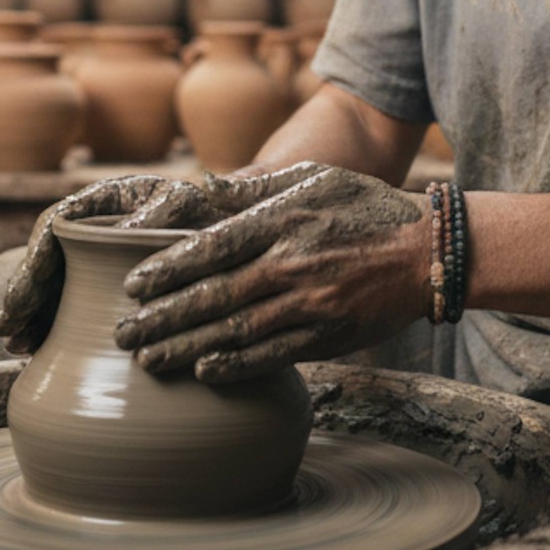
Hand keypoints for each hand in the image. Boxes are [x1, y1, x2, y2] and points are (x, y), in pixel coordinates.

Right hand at [0, 167, 314, 356]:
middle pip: (47, 261)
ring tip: (18, 346)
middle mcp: (95, 227)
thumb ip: (163, 214)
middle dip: (25, 295)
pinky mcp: (107, 288)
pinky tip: (38, 352)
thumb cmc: (213, 214)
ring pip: (54, 286)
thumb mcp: (190, 208)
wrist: (237, 233)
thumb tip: (131, 232)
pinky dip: (53, 327)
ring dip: (32, 315)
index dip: (35, 261)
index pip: (57, 226)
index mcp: (106, 199)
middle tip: (8, 329)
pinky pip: (73, 306)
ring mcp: (99, 259)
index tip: (24, 293)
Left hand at [115, 162, 428, 382]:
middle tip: (123, 332)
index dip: (168, 268)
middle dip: (162, 318)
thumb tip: (198, 190)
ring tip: (148, 360)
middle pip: (215, 296)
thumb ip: (255, 188)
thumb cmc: (362, 206)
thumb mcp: (311, 178)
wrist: (426, 252)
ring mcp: (309, 304)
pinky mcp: (325, 336)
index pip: (213, 247)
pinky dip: (235, 365)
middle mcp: (292, 263)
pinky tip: (203, 371)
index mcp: (283, 220)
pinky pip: (272, 355)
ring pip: (236, 331)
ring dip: (186, 348)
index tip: (133, 285)